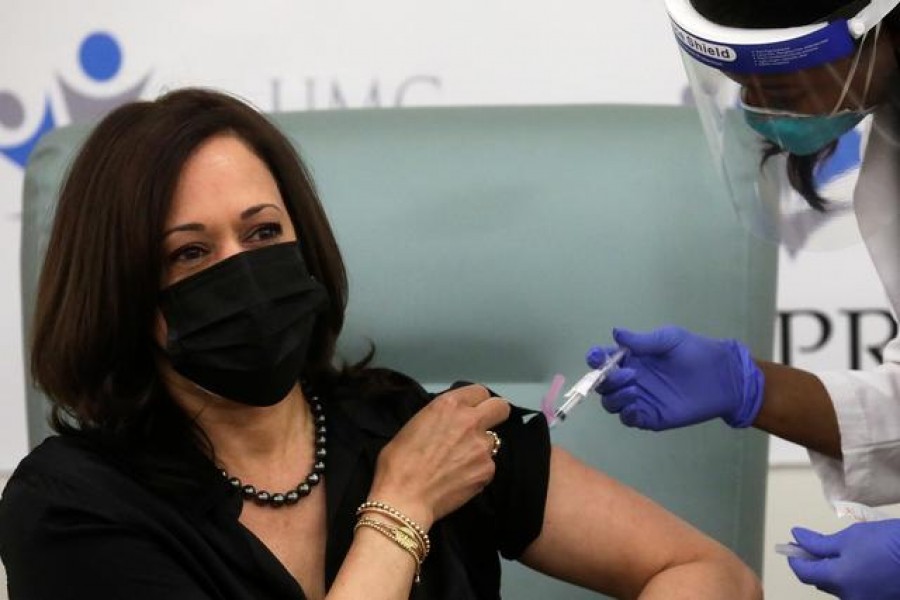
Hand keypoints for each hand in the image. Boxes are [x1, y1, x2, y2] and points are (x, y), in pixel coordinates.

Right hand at [369, 384, 509, 528]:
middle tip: (480, 428)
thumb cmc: (398, 462)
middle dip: (494, 415)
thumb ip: (440, 419)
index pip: (480, 391)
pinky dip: (477, 470)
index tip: (470, 411)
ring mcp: (482, 447)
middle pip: (500, 408)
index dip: (475, 402)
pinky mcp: (487, 471)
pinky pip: (487, 465)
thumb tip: (450, 424)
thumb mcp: (415, 425)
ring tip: (459, 463)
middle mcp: (470, 421)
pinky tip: (459, 479)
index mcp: (449, 405)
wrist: (403, 498)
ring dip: (479, 448)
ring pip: (492, 441)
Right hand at [585, 326, 762, 429]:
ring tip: (634, 389)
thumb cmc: (696, 352)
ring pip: (611, 403)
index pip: (603, 360)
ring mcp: (639, 399)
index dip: (595, 358)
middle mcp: (630, 379)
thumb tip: (615, 333)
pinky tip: (635, 404)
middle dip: (606, 380)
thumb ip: (642, 340)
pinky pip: (628, 419)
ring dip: (615, 397)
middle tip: (629, 374)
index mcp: (631, 358)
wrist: (723, 377)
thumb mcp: (670, 339)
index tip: (597, 357)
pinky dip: (626, 413)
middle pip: (603, 384)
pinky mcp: (650, 416)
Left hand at [788, 521, 899, 599]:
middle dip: (815, 565)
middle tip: (813, 546)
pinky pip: (856, 591)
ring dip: (833, 572)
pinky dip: (850, 579)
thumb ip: (819, 543)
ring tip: (839, 553)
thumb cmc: (886, 542)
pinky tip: (857, 564)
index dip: (794, 559)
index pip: (804, 573)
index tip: (791, 547)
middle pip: (821, 582)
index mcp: (838, 581)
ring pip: (839, 588)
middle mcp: (850, 598)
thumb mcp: (849, 537)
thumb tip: (797, 538)